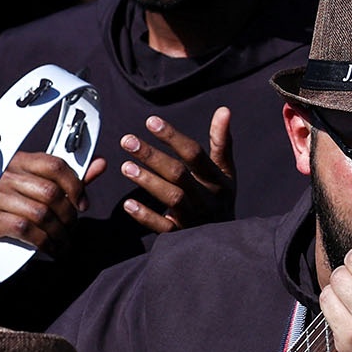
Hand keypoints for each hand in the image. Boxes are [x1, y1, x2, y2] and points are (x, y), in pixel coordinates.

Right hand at [0, 152, 106, 257]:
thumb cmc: (10, 205)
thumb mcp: (36, 186)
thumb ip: (69, 178)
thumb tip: (100, 164)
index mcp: (18, 161)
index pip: (54, 164)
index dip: (75, 185)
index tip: (82, 203)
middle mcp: (5, 176)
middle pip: (51, 192)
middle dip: (68, 215)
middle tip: (71, 227)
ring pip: (42, 214)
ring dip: (59, 233)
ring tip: (64, 242)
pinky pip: (27, 231)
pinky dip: (46, 243)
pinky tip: (52, 249)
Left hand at [117, 108, 235, 232]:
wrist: (225, 241)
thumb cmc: (220, 198)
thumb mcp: (225, 172)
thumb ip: (221, 142)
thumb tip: (223, 109)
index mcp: (218, 179)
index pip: (195, 154)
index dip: (173, 137)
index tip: (150, 121)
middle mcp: (207, 198)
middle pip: (179, 174)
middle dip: (152, 156)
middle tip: (127, 140)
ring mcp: (195, 218)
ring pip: (171, 198)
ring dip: (148, 182)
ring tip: (125, 167)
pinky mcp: (182, 236)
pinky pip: (164, 227)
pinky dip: (146, 216)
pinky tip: (128, 204)